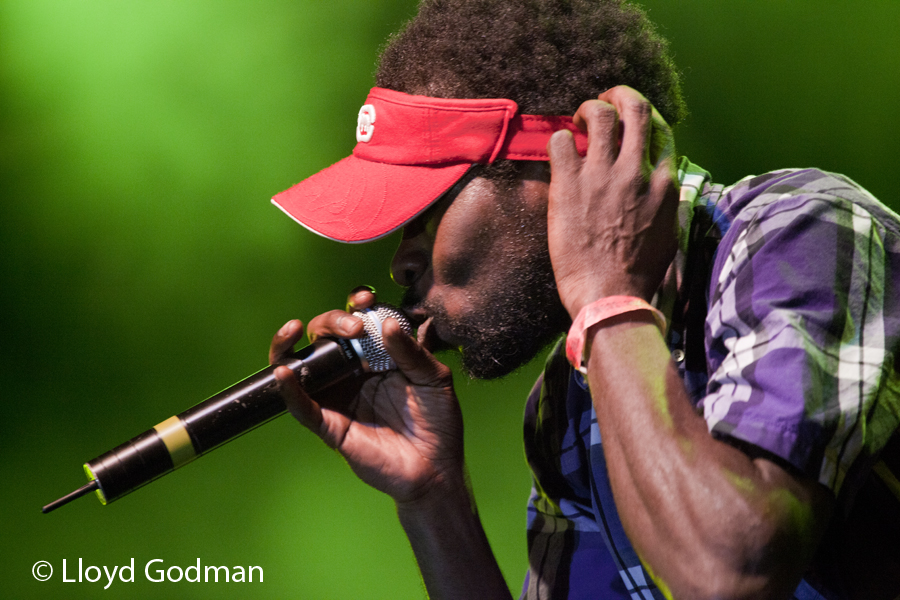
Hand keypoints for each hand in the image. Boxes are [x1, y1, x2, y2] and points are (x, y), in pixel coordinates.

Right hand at [269, 287, 464, 505]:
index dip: (354, 305)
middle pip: (324, 336)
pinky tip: (286, 372)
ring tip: (295, 329)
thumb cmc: (438, 420)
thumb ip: (412, 352)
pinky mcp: (330, 425)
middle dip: (333, 321)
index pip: (356, 321)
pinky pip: (302, 406)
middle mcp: (352, 372)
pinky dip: (288, 389)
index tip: (365, 299)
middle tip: (356, 328)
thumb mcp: (434, 378)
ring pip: (300, 366)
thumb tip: (387, 324)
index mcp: (376, 356)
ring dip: (289, 345)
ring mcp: (338, 397)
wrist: (436, 467)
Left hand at [547, 85, 679, 316]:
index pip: (660, 129)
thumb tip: (659, 189)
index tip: (629, 121)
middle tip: (603, 101)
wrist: (612, 296)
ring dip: (587, 109)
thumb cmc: (639, 274)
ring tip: (579, 121)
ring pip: (600, 114)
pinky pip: (561, 141)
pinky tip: (559, 153)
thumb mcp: (667, 232)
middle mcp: (637, 171)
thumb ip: (664, 202)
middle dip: (619, 94)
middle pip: (635, 107)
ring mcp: (603, 175)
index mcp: (664, 183)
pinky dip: (560, 140)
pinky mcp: (570, 185)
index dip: (642, 118)